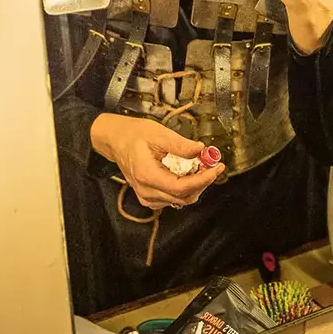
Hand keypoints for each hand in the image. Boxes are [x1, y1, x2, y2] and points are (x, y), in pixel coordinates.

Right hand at [89, 113, 224, 209]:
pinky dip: (186, 189)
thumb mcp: (158, 133)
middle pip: (183, 196)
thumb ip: (180, 144)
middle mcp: (146, 190)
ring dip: (196, 185)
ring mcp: (147, 196)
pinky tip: (190, 174)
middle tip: (213, 164)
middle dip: (202, 181)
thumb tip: (200, 149)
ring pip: (180, 200)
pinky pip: (173, 199)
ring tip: (203, 167)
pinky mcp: (150, 197)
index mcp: (147, 175)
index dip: (203, 180)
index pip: (181, 188)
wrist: (116, 140)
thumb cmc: (133, 135)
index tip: (216, 168)